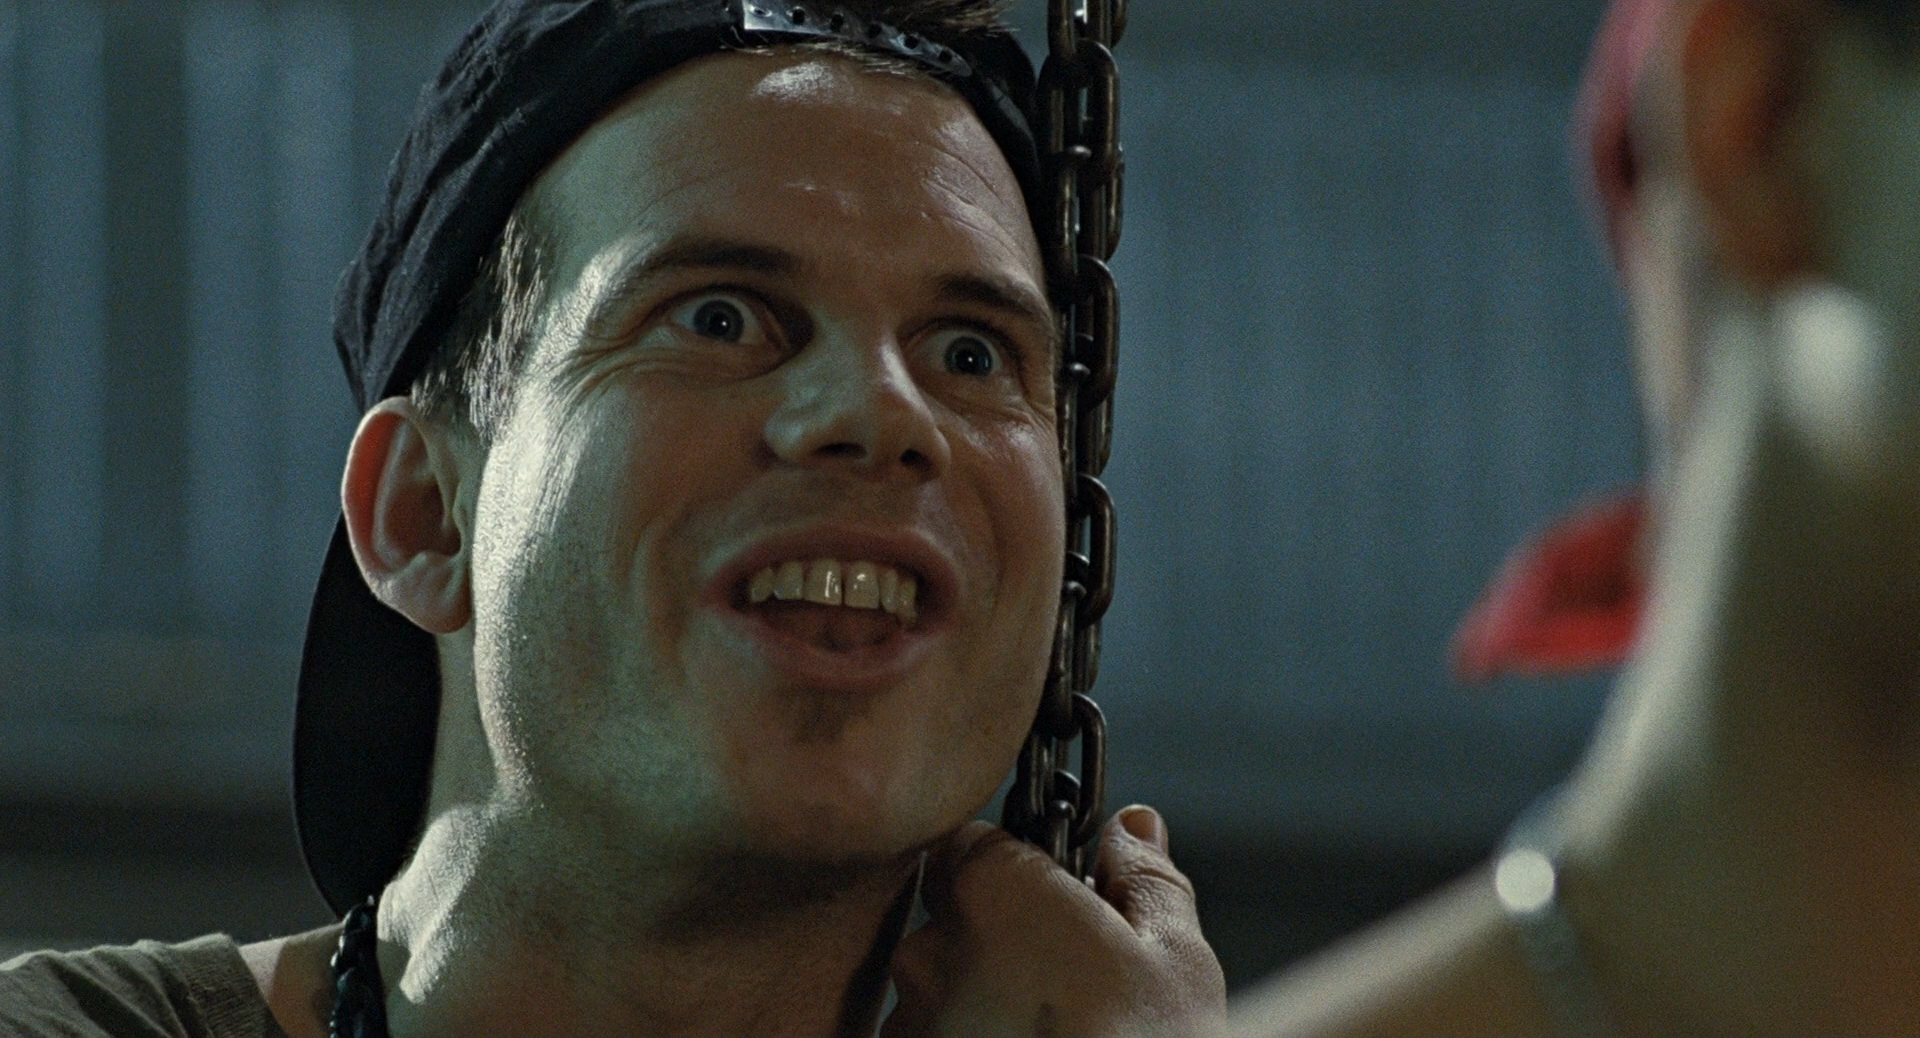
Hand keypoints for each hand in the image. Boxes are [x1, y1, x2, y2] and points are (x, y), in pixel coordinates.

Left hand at [883, 806, 1225, 1037]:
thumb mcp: (1176, 958)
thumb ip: (1146, 879)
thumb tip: (1134, 827)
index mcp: (994, 890)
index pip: (973, 842)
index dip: (1017, 869)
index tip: (1059, 899)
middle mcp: (930, 948)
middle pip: (949, 918)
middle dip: (995, 943)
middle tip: (1068, 987)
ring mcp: (906, 1023)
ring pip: (932, 991)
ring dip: (974, 1007)